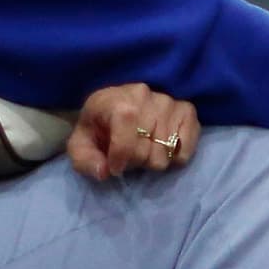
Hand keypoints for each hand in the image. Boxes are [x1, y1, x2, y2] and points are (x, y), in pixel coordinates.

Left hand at [69, 84, 200, 179]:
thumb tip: (104, 172)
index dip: (121, 156)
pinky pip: (185, 148)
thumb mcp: (80, 145)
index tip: (115, 166)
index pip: (126, 133)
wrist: (118, 105)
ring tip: (144, 147)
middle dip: (135, 161)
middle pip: (146, 151)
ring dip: (153, 159)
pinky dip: (175, 157)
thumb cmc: (99, 127)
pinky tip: (163, 147)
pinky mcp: (187, 111)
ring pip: (165, 153)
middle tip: (128, 154)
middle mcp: (145, 96)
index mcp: (115, 100)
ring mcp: (169, 103)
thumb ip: (85, 161)